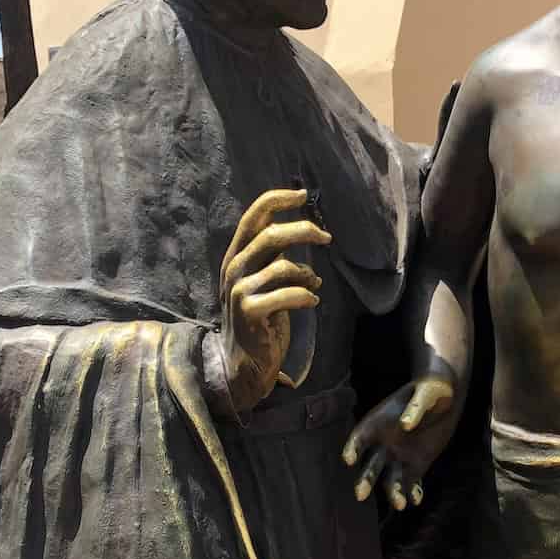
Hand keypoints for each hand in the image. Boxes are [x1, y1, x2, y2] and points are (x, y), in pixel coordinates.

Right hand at [219, 189, 331, 412]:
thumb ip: (274, 257)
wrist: (242, 364)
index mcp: (236, 256)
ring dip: (308, 273)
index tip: (303, 195)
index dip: (277, 200)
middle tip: (326, 238)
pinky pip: (288, 294)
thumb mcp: (263, 281)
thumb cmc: (259, 320)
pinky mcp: (250, 313)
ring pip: (283, 266)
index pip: (253, 217)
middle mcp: (233, 269)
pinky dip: (306, 296)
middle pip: (271, 235)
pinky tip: (311, 303)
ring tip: (315, 284)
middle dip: (305, 231)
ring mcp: (239, 291)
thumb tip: (305, 230)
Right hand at [342, 376, 455, 508]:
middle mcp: (384, 443)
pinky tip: (415, 501)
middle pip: (372, 465)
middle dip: (366, 480)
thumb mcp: (427, 393)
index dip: (353, 448)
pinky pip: (411, 483)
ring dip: (393, 492)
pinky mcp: (417, 465)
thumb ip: (416, 408)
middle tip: (360, 495)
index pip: (361, 437)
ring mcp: (400, 456)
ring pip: (391, 479)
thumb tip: (405, 425)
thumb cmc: (432, 389)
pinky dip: (412, 493)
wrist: (446, 396)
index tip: (349, 459)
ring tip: (399, 505)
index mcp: (379, 422)